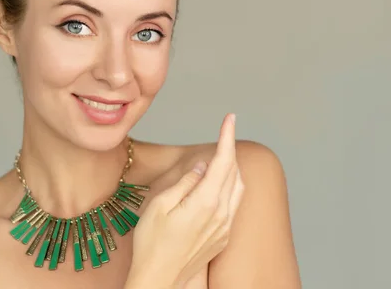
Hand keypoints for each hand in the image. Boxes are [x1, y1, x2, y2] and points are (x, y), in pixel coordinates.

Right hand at [126, 114, 244, 287]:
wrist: (159, 279)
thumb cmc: (152, 243)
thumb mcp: (160, 205)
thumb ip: (186, 182)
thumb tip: (203, 166)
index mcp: (206, 202)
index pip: (223, 161)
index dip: (227, 136)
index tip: (230, 117)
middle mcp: (222, 214)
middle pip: (234, 172)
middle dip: (230, 150)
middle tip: (223, 134)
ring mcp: (225, 227)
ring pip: (238, 189)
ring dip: (232, 168)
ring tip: (221, 157)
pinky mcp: (223, 238)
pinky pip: (234, 205)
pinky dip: (230, 187)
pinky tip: (218, 186)